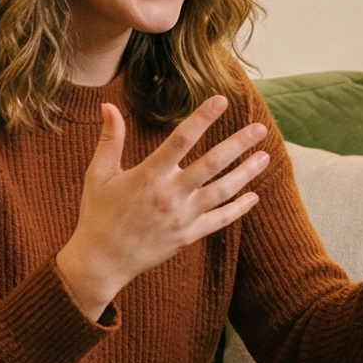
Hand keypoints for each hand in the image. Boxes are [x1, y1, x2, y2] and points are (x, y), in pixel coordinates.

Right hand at [55, 97, 269, 319]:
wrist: (101, 262)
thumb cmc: (98, 215)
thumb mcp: (99, 174)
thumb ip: (110, 139)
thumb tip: (108, 105)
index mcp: (148, 175)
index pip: (181, 140)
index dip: (202, 118)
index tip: (221, 100)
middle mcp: (169, 195)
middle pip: (212, 164)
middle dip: (238, 144)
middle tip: (260, 128)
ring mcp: (181, 217)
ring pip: (222, 192)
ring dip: (246, 173)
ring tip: (265, 157)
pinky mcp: (187, 236)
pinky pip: (219, 220)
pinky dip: (238, 209)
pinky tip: (254, 196)